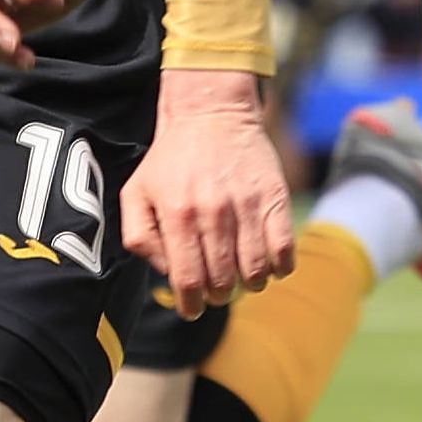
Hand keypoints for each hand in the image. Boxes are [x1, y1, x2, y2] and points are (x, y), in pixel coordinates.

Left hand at [123, 69, 295, 319]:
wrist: (210, 112)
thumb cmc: (171, 159)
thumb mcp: (136, 192)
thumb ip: (140, 237)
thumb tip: (165, 271)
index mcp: (177, 214)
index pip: (188, 279)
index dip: (191, 304)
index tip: (192, 308)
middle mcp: (213, 211)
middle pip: (223, 280)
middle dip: (218, 295)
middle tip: (216, 290)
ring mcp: (247, 204)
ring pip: (256, 269)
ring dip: (250, 283)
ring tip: (243, 277)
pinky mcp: (275, 196)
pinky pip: (285, 247)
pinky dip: (280, 266)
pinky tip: (270, 264)